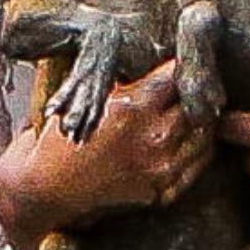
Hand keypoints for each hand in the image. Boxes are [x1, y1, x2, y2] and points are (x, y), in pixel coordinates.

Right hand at [0, 60, 211, 249]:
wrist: (43, 192)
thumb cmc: (59, 142)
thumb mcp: (87, 101)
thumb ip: (122, 81)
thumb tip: (148, 57)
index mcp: (133, 109)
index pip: (177, 75)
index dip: (181, 65)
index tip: (183, 60)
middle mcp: (152, 138)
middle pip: (197, 103)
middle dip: (195, 91)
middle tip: (194, 84)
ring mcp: (160, 168)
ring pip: (205, 134)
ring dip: (203, 119)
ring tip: (195, 110)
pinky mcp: (162, 192)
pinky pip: (199, 164)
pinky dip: (199, 148)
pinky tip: (190, 138)